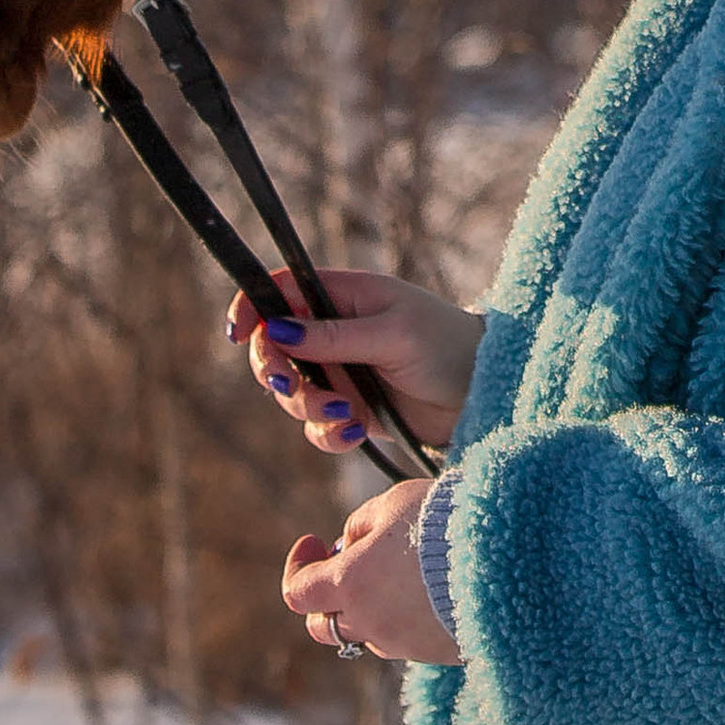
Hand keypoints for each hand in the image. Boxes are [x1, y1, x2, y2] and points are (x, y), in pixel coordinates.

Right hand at [227, 269, 484, 460]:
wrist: (485, 394)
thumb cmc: (449, 346)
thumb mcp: (394, 334)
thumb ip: (334, 335)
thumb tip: (277, 329)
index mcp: (344, 295)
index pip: (280, 290)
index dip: (252, 307)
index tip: (238, 334)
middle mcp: (334, 331)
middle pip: (273, 346)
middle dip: (275, 369)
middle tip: (290, 384)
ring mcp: (340, 372)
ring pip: (291, 392)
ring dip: (307, 407)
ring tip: (345, 415)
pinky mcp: (351, 409)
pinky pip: (317, 426)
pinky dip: (328, 434)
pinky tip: (357, 432)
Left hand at [283, 479, 457, 663]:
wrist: (506, 558)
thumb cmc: (443, 521)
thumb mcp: (392, 505)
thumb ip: (360, 525)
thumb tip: (350, 543)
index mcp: (349, 585)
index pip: (297, 592)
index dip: (298, 566)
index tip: (314, 543)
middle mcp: (368, 623)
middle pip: (325, 625)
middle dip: (329, 596)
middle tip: (352, 564)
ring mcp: (402, 645)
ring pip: (367, 632)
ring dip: (370, 607)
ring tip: (404, 570)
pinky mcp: (433, 655)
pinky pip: (405, 640)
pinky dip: (404, 618)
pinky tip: (430, 589)